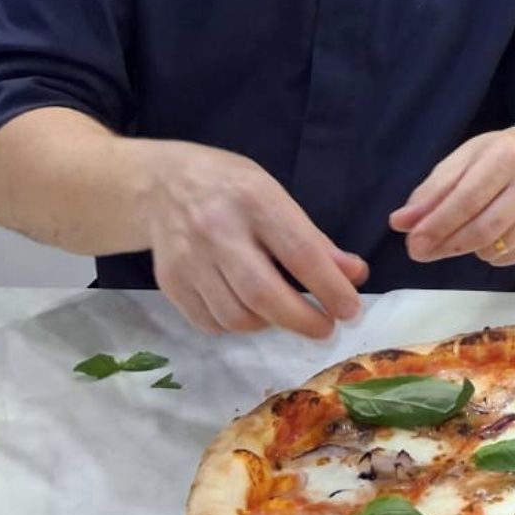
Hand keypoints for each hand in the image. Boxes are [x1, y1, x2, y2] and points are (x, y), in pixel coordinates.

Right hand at [135, 140, 367, 337]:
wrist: (160, 185)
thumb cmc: (231, 187)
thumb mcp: (275, 194)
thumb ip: (313, 238)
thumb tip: (354, 275)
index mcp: (254, 199)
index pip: (300, 252)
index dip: (330, 287)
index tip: (350, 310)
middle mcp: (218, 230)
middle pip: (264, 294)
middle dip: (302, 320)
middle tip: (326, 329)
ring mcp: (189, 260)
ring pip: (237, 317)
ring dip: (270, 324)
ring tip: (285, 313)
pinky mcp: (170, 284)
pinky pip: (211, 324)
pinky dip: (237, 327)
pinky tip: (248, 310)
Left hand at [388, 127, 514, 268]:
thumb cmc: (494, 157)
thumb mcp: (461, 161)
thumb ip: (431, 192)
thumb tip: (400, 222)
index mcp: (506, 156)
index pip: (469, 197)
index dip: (439, 223)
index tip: (413, 242)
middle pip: (485, 227)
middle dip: (448, 244)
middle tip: (421, 252)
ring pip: (497, 247)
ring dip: (466, 250)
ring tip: (453, 238)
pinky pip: (511, 257)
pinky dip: (489, 256)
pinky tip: (482, 240)